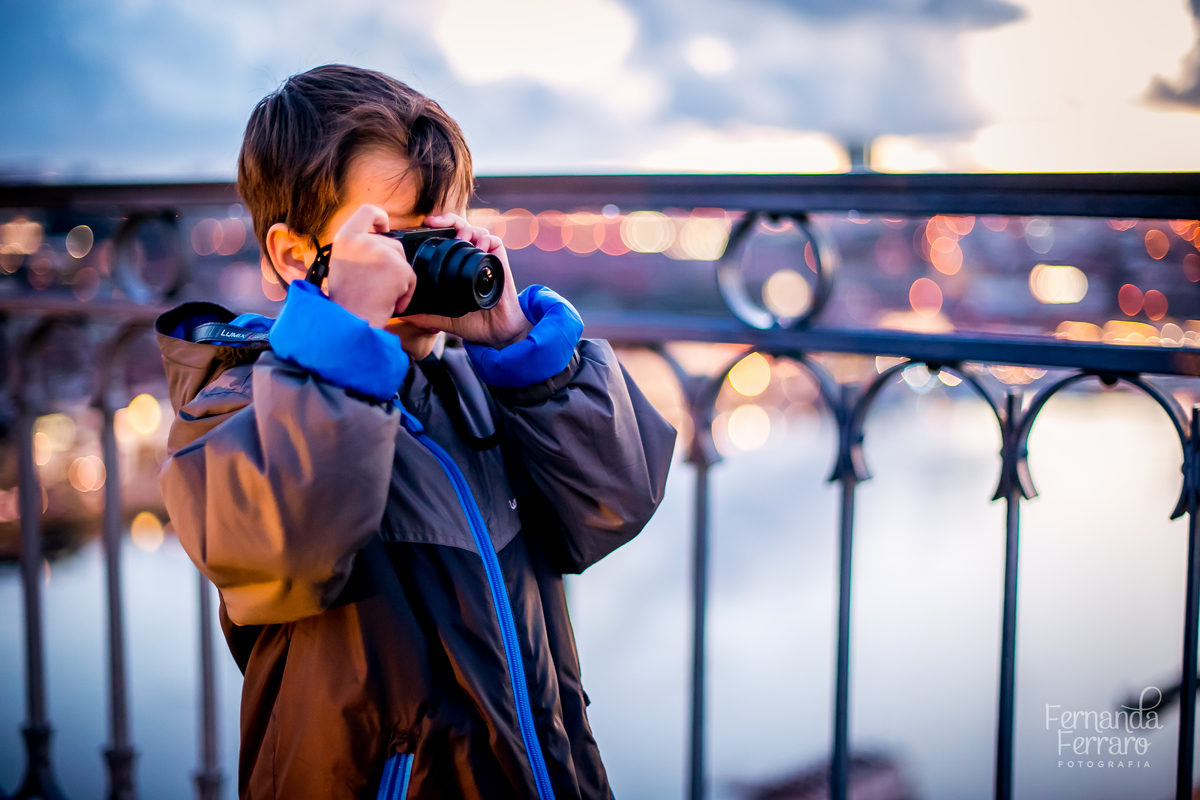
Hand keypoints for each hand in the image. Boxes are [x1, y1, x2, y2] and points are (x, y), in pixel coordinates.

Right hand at [325, 205, 416, 327]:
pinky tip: (390, 303)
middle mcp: (363, 240)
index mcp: (345, 238)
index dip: (379, 216)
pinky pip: (411, 278)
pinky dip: (405, 293)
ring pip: (402, 262)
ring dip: (398, 281)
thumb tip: (378, 240)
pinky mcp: (398, 268)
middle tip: (377, 286)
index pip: (366, 211)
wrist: (349, 323)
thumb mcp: (341, 265)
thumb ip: (358, 250)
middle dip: (392, 265)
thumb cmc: (345, 302)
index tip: (385, 226)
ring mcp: (382, 252)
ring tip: (380, 297)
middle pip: (392, 244)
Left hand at [402, 212, 531, 348]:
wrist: (495, 332)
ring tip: (458, 238)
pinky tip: (477, 248)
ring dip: (466, 229)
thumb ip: (423, 314)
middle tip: (434, 222)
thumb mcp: (441, 317)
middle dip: (448, 219)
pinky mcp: (499, 261)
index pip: (447, 239)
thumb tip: (401, 313)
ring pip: (476, 230)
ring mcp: (485, 259)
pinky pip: (493, 240)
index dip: (437, 229)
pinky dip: (484, 240)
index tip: (424, 226)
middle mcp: (471, 259)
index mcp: (457, 266)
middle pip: (460, 227)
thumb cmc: (472, 323)